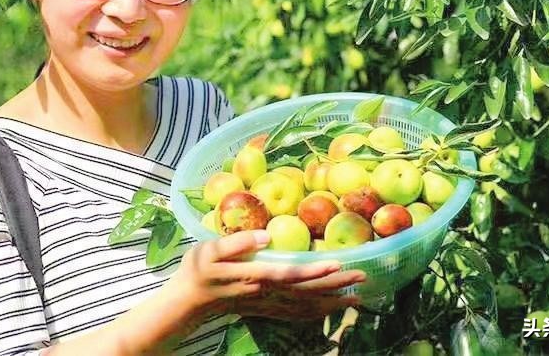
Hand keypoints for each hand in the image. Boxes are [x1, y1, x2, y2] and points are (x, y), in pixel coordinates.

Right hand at [173, 230, 365, 321]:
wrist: (186, 302)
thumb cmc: (196, 270)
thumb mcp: (209, 250)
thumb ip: (237, 242)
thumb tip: (266, 233)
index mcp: (254, 275)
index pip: (290, 274)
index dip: (315, 270)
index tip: (338, 263)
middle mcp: (265, 293)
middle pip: (306, 291)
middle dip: (335, 285)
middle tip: (362, 278)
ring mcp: (267, 304)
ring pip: (305, 306)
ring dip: (332, 302)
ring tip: (357, 297)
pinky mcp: (266, 310)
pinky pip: (297, 314)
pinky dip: (317, 313)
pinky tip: (330, 310)